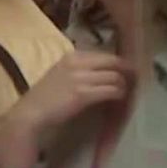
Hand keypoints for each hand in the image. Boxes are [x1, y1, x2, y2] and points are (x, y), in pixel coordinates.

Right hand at [0, 52, 131, 167]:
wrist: (32, 113)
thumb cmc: (48, 96)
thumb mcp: (64, 73)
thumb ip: (84, 69)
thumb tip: (109, 71)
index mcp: (73, 56)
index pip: (106, 55)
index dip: (120, 63)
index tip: (129, 71)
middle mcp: (77, 63)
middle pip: (114, 62)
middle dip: (128, 72)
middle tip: (135, 81)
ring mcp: (80, 78)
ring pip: (116, 77)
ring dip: (124, 86)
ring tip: (126, 92)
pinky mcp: (83, 94)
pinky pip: (111, 91)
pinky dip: (119, 95)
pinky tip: (120, 99)